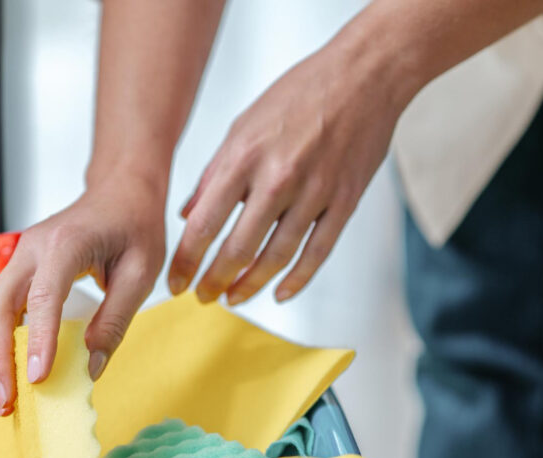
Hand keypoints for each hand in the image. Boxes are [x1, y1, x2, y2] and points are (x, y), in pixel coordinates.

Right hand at [0, 172, 166, 415]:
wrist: (121, 189)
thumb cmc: (134, 224)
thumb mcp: (141, 272)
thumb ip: (115, 320)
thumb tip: (90, 368)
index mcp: (65, 243)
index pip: (44, 297)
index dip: (38, 340)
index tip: (37, 379)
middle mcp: (33, 247)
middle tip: (7, 402)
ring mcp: (21, 255)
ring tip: (6, 396)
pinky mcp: (21, 267)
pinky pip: (2, 306)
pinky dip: (0, 340)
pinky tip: (10, 370)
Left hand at [168, 38, 406, 304]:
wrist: (365, 74)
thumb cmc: (302, 93)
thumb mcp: (243, 126)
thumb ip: (213, 174)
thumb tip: (187, 214)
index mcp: (244, 157)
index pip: (204, 224)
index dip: (186, 261)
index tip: (176, 282)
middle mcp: (277, 177)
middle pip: (238, 248)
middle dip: (214, 280)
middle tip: (202, 297)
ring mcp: (314, 192)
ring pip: (277, 257)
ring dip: (251, 285)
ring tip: (233, 298)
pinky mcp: (345, 201)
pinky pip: (318, 252)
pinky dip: (297, 280)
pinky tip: (279, 293)